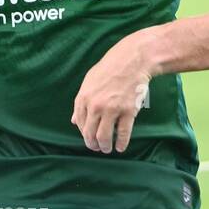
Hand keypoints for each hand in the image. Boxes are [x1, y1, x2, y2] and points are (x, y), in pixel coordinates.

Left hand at [71, 30, 154, 152]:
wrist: (133, 60)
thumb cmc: (110, 69)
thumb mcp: (89, 81)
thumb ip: (81, 102)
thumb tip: (74, 121)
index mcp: (83, 98)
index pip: (81, 124)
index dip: (85, 134)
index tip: (90, 139)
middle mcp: (95, 106)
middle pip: (90, 134)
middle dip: (93, 144)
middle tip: (98, 148)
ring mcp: (112, 109)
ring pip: (104, 137)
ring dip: (105, 147)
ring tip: (108, 149)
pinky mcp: (128, 111)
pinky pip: (123, 133)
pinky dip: (121, 144)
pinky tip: (120, 147)